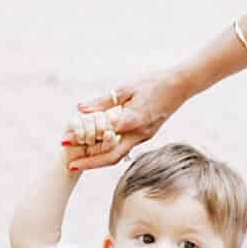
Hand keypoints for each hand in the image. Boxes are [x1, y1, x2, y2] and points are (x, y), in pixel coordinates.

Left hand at [65, 69, 182, 171]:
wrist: (181, 85)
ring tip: (79, 157)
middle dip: (89, 163)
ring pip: (118, 155)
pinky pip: (125, 147)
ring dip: (98, 158)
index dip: (82, 140)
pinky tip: (96, 147)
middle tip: (69, 164)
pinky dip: (109, 149)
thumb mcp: (125, 88)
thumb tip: (80, 108)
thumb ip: (103, 101)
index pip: (102, 135)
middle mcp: (140, 134)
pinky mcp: (146, 134)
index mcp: (133, 121)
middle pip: (111, 157)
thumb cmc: (153, 82)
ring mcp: (144, 136)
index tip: (64, 141)